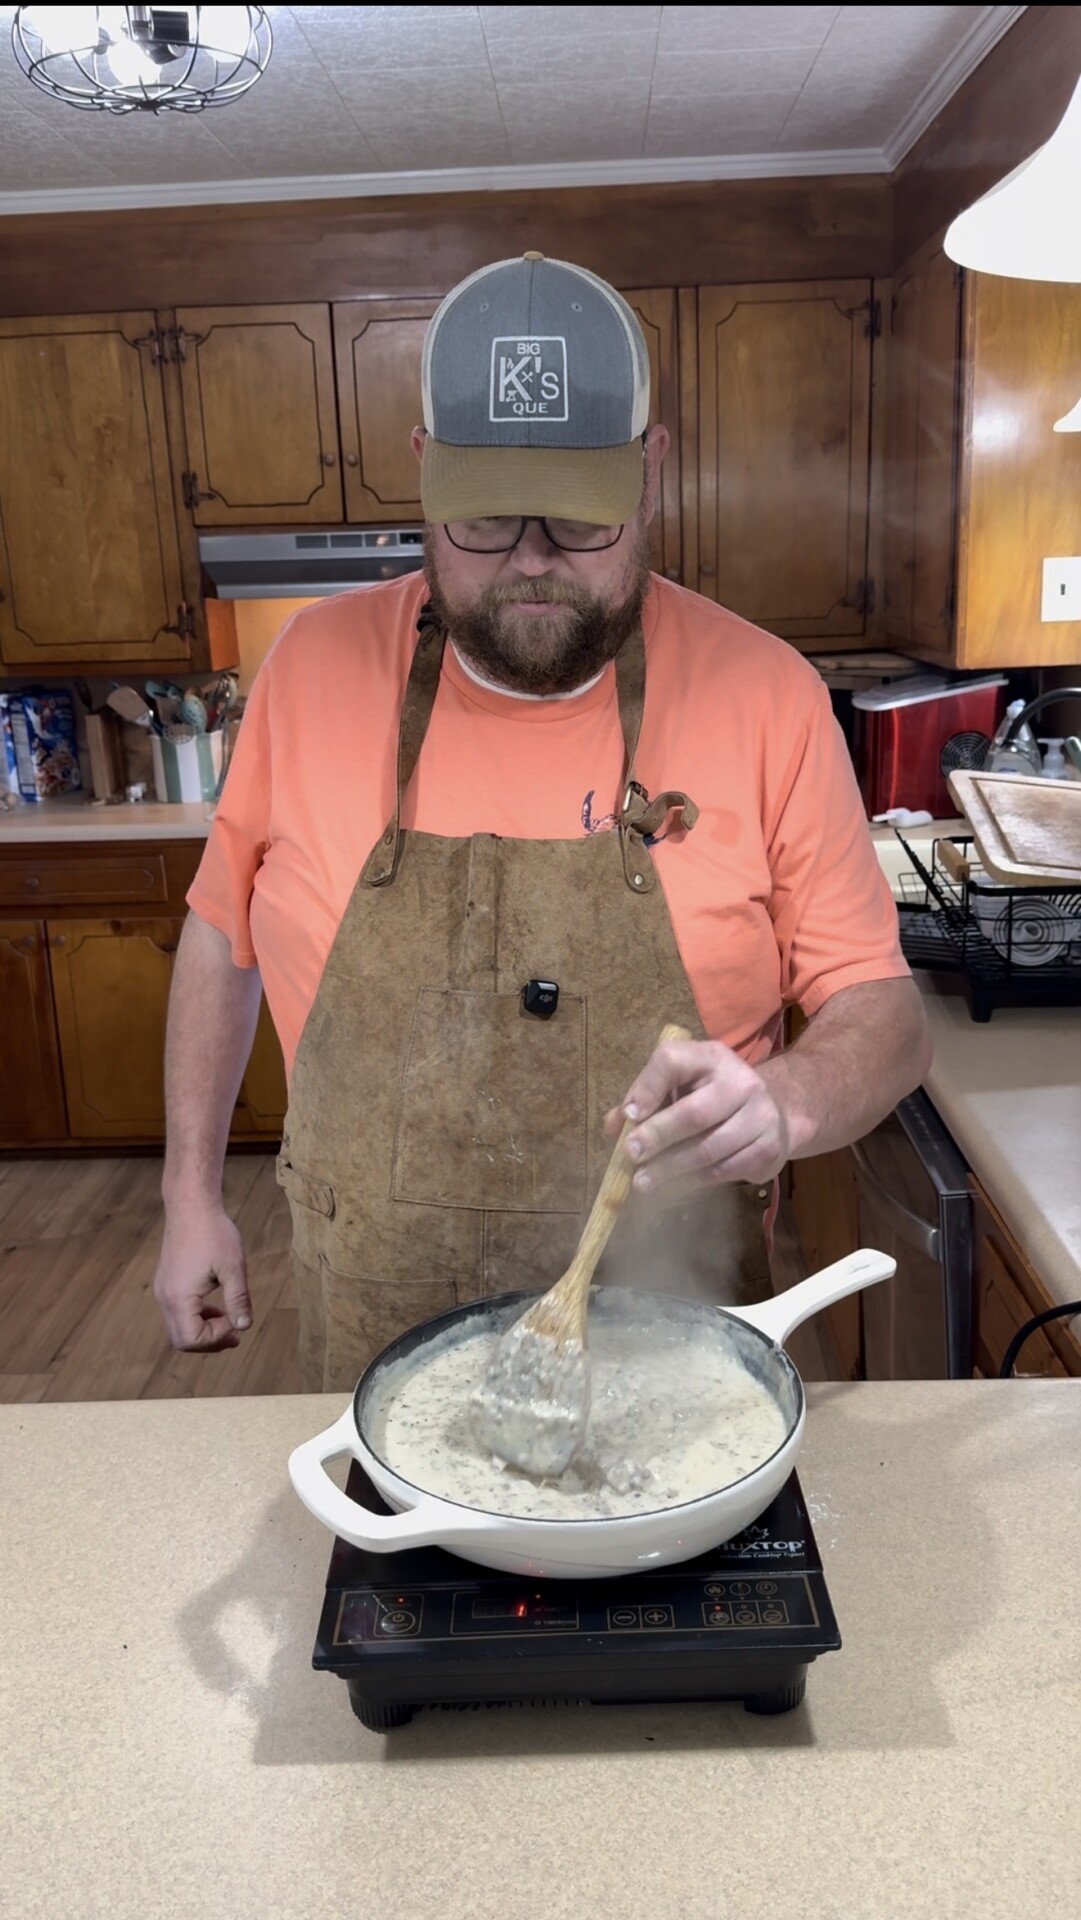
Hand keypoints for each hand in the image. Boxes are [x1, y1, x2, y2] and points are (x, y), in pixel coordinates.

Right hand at [153, 1205, 252, 1351]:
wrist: (191, 1206)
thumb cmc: (213, 1233)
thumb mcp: (233, 1267)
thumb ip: (238, 1299)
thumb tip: (244, 1326)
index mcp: (179, 1297)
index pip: (191, 1339)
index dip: (216, 1338)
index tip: (237, 1321)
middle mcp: (165, 1298)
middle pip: (181, 1339)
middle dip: (209, 1341)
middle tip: (236, 1335)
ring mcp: (163, 1290)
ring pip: (179, 1327)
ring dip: (203, 1329)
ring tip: (229, 1322)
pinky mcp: (166, 1282)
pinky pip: (178, 1312)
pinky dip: (196, 1317)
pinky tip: (216, 1307)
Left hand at [607, 1035, 789, 1193]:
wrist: (771, 1113)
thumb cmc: (709, 1098)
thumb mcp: (678, 1087)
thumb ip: (645, 1100)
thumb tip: (613, 1126)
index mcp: (710, 1057)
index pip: (674, 1061)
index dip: (648, 1087)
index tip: (628, 1115)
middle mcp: (741, 1081)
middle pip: (695, 1112)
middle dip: (658, 1136)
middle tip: (631, 1155)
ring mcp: (761, 1115)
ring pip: (709, 1149)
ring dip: (671, 1168)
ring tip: (643, 1181)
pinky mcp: (769, 1149)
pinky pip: (725, 1170)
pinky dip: (694, 1181)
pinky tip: (675, 1185)